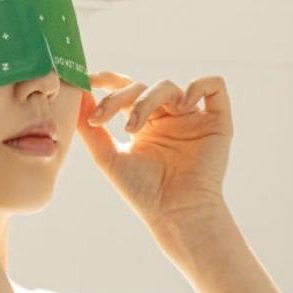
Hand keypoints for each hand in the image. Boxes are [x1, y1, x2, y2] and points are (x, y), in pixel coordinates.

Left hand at [74, 71, 232, 243]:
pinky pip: (214, 86)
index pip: (126, 90)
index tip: (88, 80)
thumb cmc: (144, 192)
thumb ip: (91, 129)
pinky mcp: (217, 121)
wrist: (175, 213)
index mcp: (144, 123)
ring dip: (146, 101)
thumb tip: (75, 95)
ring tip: (134, 128)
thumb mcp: (109, 157)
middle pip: (142, 87)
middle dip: (119, 99)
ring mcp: (192, 117)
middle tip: (103, 119)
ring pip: (169, 86)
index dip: (108, 79)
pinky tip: (183, 105)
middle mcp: (167, 117)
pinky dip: (198, 86)